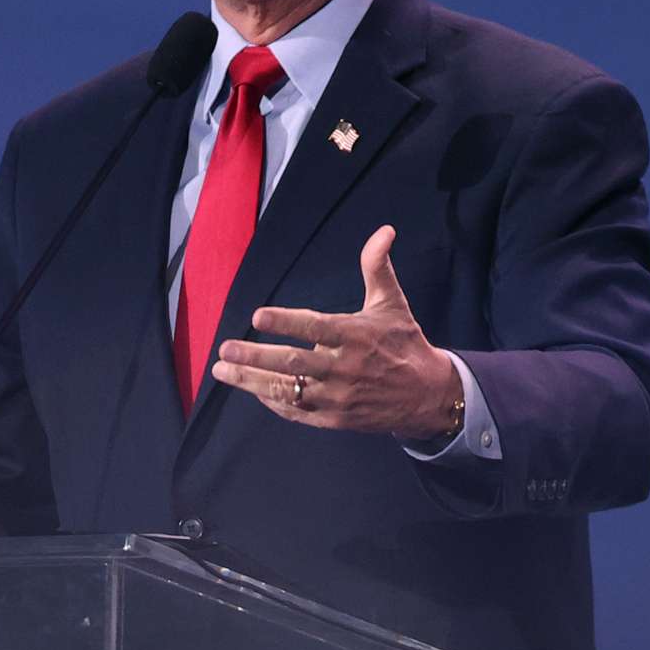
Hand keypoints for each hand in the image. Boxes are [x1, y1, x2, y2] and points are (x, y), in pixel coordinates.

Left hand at [212, 226, 463, 443]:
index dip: (286, 322)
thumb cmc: (404, 343)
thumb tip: (384, 230)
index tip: (258, 316)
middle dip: (255, 357)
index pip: (316, 328)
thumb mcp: (392, 303)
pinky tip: (253, 390)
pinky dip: (274, 401)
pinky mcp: (335, 419)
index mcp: (356, 336)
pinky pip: (297, 412)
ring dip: (251, 381)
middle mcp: (344, 368)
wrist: (427, 396)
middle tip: (224, 349)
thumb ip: (377, 267)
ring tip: (221, 370)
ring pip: (288, 390)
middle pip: (293, 363)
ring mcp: (338, 397)